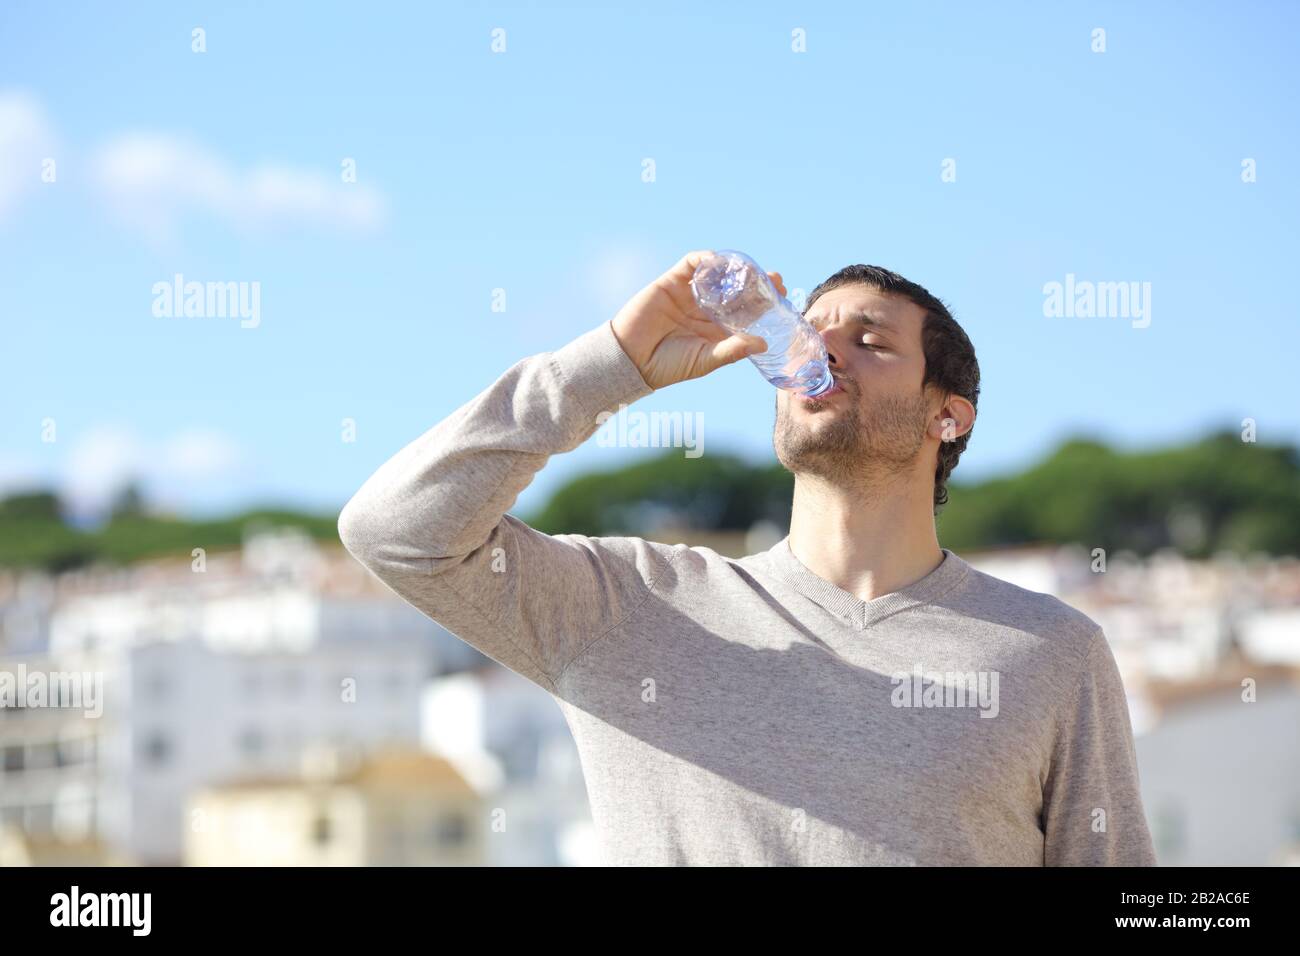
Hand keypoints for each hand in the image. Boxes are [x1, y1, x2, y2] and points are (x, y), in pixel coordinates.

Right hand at [610, 250, 783, 389]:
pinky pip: (692, 264)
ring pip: (718, 274)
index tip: (782, 297)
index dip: (765, 302)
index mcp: (717, 328)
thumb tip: (764, 344)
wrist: (631, 360)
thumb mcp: (705, 360)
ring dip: (736, 268)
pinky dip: (706, 259)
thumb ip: (732, 350)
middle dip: (757, 282)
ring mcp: (690, 294)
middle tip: (775, 280)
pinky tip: (720, 261)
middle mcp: (706, 309)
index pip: (747, 311)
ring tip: (753, 269)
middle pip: (737, 288)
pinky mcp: (671, 282)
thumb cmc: (668, 366)